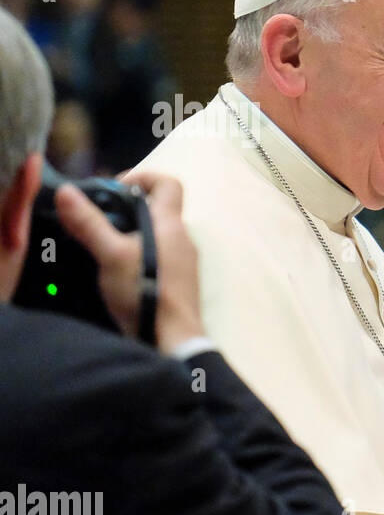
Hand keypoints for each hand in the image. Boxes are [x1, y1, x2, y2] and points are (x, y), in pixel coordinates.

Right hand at [55, 172, 203, 353]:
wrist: (172, 338)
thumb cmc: (145, 291)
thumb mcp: (110, 255)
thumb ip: (90, 223)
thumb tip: (67, 192)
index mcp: (171, 224)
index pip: (169, 183)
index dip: (143, 176)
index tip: (114, 189)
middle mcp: (183, 237)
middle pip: (158, 207)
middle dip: (126, 207)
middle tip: (97, 218)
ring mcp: (184, 260)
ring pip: (156, 232)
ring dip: (130, 231)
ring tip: (101, 243)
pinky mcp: (179, 279)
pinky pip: (159, 253)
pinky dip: (138, 251)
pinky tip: (116, 267)